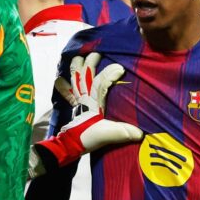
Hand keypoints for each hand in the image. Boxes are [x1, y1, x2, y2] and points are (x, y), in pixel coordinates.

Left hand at [31, 53, 142, 175]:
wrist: (70, 147)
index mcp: (92, 102)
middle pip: (84, 75)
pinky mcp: (75, 106)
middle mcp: (84, 98)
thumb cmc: (87, 138)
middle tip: (96, 52)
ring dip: (75, 68)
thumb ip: (122, 132)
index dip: (109, 74)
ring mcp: (78, 101)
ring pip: (75, 79)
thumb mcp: (107, 135)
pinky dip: (63, 86)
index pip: (100, 83)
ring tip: (77, 56)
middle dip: (90, 63)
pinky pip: (68, 92)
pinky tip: (59, 79)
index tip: (120, 68)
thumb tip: (139, 133)